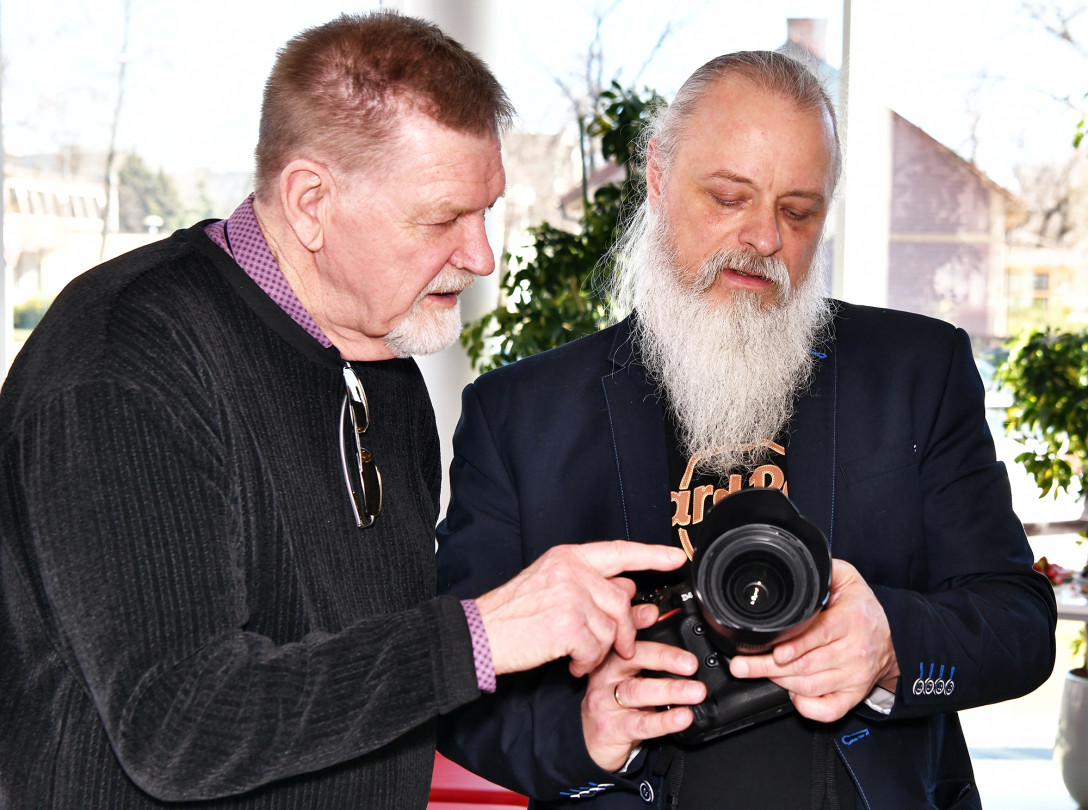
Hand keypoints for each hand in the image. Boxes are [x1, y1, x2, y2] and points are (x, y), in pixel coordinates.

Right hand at [475, 540, 686, 677]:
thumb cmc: (512, 614)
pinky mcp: (568, 624)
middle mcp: (571, 570)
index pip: (619, 551)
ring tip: (578, 655)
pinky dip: (586, 663)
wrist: (480, 635)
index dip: (651, 555)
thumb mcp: (549, 584)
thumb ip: (587, 582)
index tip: (676, 558)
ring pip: (611, 628)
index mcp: (568, 556)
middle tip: (611, 647)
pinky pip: (596, 649)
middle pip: (621, 600)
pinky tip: (570, 663)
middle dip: (622, 630)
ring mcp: (570, 595)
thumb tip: (624, 589)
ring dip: (599, 650)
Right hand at [581, 603, 706, 770]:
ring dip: (670, 690)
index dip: (636, 620)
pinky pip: (639, 724)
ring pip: (637, 691)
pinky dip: (663, 720)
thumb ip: (646, 652)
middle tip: (691, 663)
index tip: (654, 614)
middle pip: (632, 658)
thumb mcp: (627, 674)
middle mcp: (606, 674)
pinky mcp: (612, 728)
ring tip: (696, 692)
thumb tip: (665, 623)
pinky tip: (682, 717)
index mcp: (612, 656)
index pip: (624, 633)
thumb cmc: (615, 701)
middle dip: (664, 657)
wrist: (595, 741)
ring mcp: (606, 701)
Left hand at [727, 559, 899, 721]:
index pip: (820, 635)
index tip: (774, 651)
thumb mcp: (847, 579)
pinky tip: (791, 695)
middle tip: (743, 665)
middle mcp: (855, 651)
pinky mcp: (854, 695)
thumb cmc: (863, 608)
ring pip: (811, 686)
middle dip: (769, 667)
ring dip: (780, 682)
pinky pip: (830, 710)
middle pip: (807, 665)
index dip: (795, 646)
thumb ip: (822, 571)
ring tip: (757, 672)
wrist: (893, 637)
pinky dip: (808, 708)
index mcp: (852, 620)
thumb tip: (795, 563)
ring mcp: (855, 676)